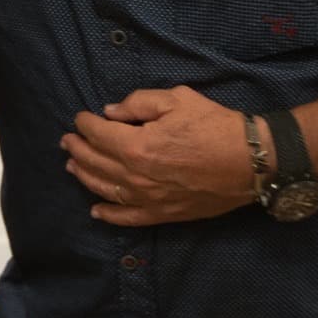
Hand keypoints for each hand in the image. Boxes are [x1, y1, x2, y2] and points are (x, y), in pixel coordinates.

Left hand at [61, 86, 253, 226]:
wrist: (249, 162)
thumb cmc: (214, 126)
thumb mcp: (176, 99)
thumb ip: (138, 102)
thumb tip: (110, 112)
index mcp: (137, 145)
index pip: (99, 134)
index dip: (85, 124)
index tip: (81, 117)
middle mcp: (136, 176)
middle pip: (96, 162)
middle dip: (78, 148)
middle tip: (68, 140)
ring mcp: (148, 199)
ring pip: (105, 190)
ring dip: (84, 176)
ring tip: (72, 165)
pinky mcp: (163, 214)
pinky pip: (127, 218)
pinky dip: (108, 215)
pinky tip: (96, 210)